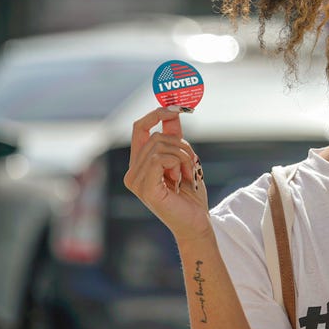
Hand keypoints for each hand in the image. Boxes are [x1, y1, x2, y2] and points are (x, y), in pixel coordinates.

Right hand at [123, 106, 211, 243]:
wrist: (196, 222)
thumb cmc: (190, 193)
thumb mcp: (184, 158)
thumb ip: (175, 136)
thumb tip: (173, 110)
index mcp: (138, 164)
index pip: (139, 128)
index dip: (157, 113)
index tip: (179, 107)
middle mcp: (132, 172)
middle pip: (156, 135)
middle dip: (181, 145)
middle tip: (192, 163)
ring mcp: (135, 181)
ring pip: (160, 145)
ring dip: (183, 156)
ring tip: (188, 175)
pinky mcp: (144, 188)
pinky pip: (159, 159)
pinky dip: (177, 163)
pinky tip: (182, 179)